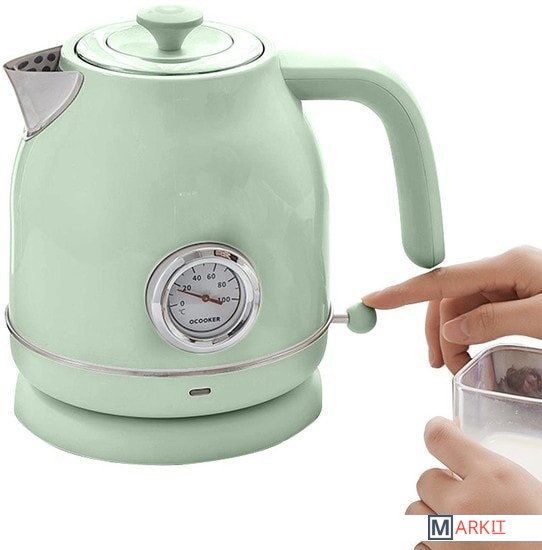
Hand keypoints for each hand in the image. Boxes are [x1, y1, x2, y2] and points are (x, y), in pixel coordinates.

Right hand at [363, 246, 541, 372]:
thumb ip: (494, 322)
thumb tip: (452, 331)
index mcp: (508, 266)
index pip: (443, 279)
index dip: (404, 291)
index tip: (374, 299)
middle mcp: (505, 268)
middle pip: (449, 297)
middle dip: (439, 332)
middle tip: (443, 366)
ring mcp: (511, 280)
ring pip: (462, 308)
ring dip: (454, 338)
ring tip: (460, 366)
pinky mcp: (517, 293)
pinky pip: (480, 312)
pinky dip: (470, 334)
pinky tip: (472, 351)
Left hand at [408, 417, 541, 549]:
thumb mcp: (526, 487)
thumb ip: (490, 468)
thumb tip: (460, 440)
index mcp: (491, 478)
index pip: (438, 437)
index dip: (439, 431)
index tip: (442, 432)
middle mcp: (463, 507)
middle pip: (425, 479)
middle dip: (443, 486)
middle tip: (467, 498)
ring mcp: (449, 542)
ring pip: (417, 515)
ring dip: (434, 517)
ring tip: (464, 527)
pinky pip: (420, 548)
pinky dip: (433, 547)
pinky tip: (458, 547)